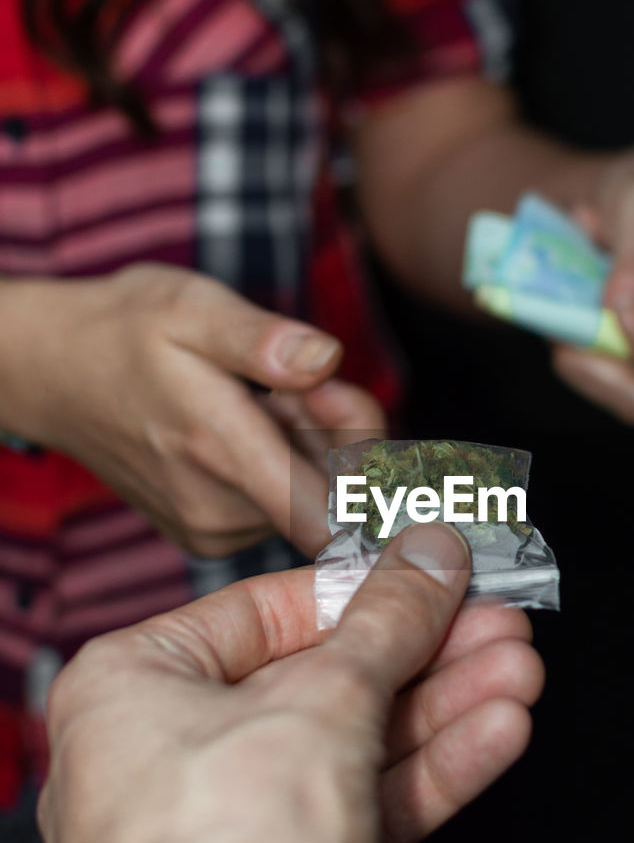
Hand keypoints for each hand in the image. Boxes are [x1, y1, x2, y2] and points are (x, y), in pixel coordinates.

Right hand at [11, 263, 384, 555]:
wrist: (55, 373)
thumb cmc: (127, 331)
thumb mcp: (193, 308)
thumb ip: (262, 340)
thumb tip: (326, 359)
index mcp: (223, 454)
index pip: (339, 515)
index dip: (369, 465)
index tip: (340, 398)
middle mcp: (221, 511)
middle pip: (334, 496)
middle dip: (341, 433)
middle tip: (305, 379)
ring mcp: (214, 529)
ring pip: (309, 498)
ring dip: (311, 446)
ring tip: (265, 396)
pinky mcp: (210, 534)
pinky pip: (279, 504)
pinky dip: (284, 463)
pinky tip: (250, 424)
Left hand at [38, 522, 542, 842]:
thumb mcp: (322, 699)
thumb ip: (387, 622)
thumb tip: (429, 556)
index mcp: (139, 680)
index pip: (271, 609)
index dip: (367, 590)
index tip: (436, 573)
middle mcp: (172, 746)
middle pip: (325, 678)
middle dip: (426, 655)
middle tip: (499, 627)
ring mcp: (230, 817)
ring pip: (353, 744)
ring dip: (442, 710)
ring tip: (518, 674)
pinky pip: (360, 804)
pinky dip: (427, 772)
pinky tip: (495, 735)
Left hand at [550, 146, 633, 423]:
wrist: (610, 199)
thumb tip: (624, 309)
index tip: (622, 311)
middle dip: (604, 356)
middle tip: (579, 306)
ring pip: (622, 398)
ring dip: (580, 355)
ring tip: (570, 304)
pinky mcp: (625, 363)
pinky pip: (594, 384)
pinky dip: (569, 353)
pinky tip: (567, 313)